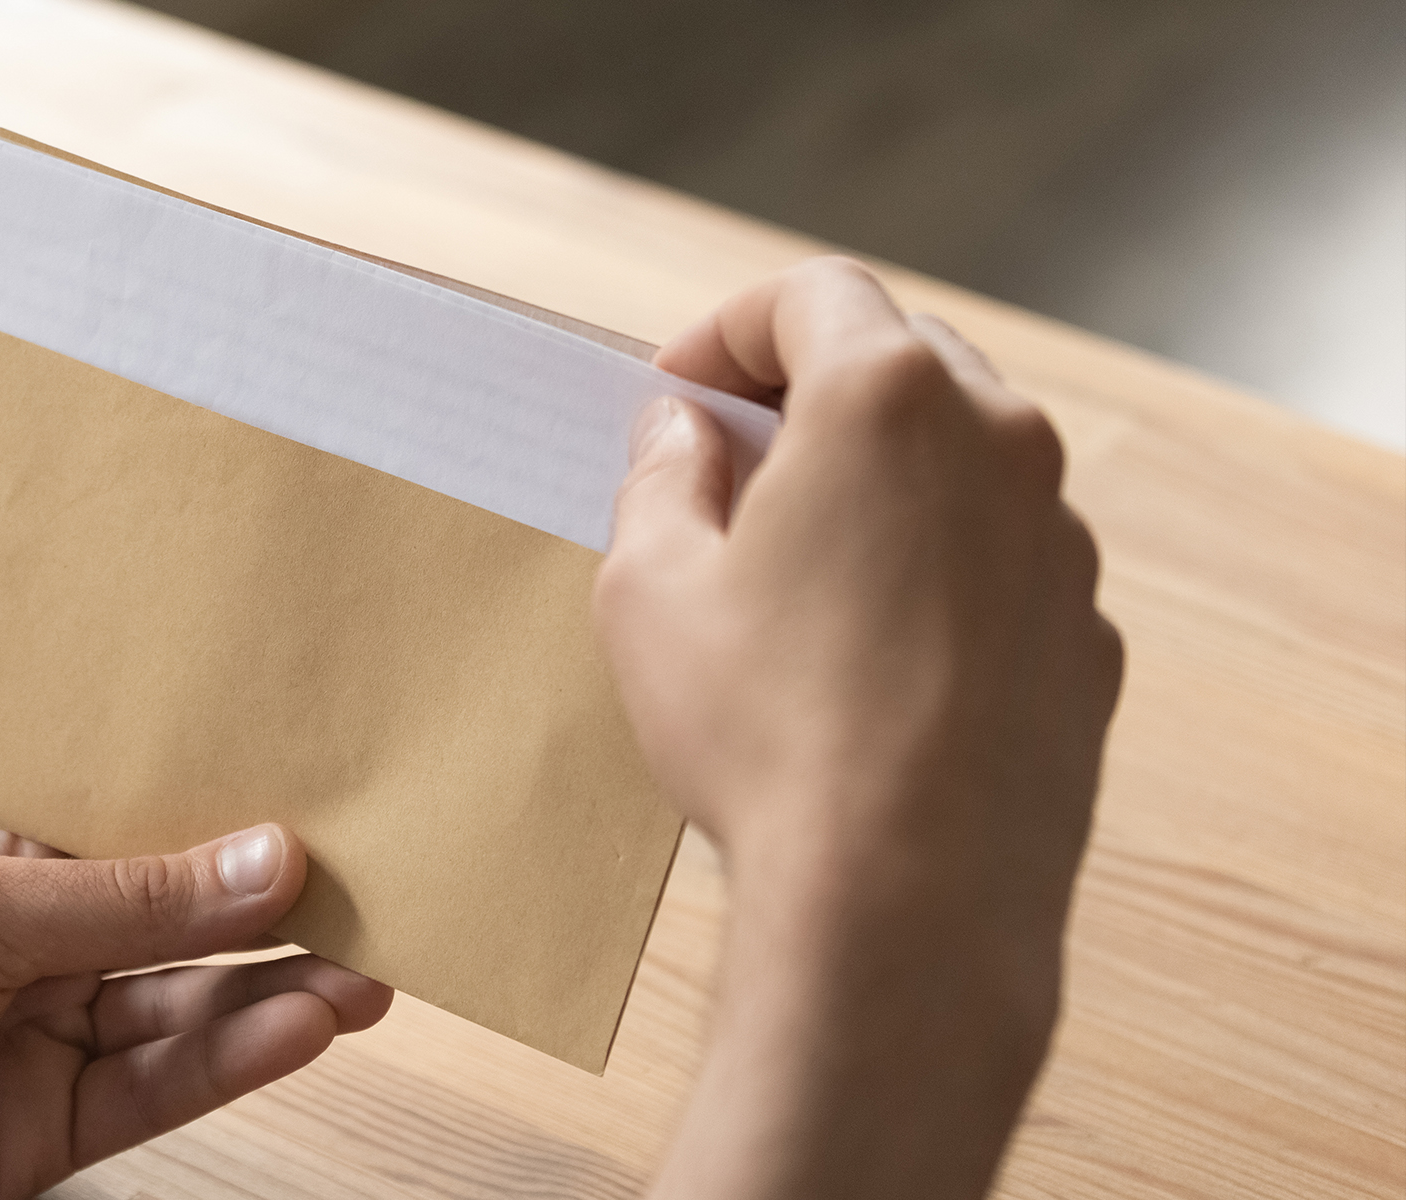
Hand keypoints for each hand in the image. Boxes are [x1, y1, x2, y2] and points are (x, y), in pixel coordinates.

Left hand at [0, 803, 389, 1199]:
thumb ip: (133, 901)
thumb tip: (266, 861)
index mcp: (6, 851)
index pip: (148, 831)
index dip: (237, 826)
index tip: (337, 815)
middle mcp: (34, 943)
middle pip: (182, 927)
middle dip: (280, 920)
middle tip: (385, 905)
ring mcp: (43, 1036)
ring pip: (185, 1011)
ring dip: (275, 995)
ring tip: (365, 976)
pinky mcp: (46, 1129)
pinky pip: (157, 1087)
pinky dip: (229, 1059)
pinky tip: (294, 1026)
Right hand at [594, 259, 1121, 1198]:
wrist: (906, 902)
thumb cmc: (765, 735)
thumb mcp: (649, 589)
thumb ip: (661, 478)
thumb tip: (683, 434)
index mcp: (887, 400)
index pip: (813, 295)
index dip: (728, 329)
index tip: (679, 391)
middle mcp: (1002, 443)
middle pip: (902, 357)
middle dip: (809, 390)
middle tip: (729, 459)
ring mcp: (1060, 541)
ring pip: (963, 459)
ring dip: (880, 479)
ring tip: (794, 565)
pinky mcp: (1085, 633)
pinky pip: (1002, 558)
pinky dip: (936, 565)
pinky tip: (867, 651)